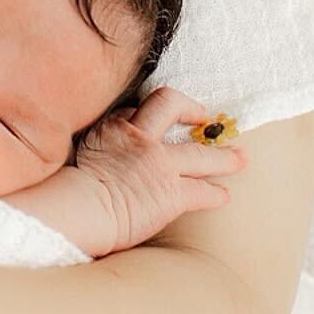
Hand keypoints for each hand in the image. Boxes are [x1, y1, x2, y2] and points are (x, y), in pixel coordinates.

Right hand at [72, 86, 247, 253]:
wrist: (81, 208)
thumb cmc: (74, 188)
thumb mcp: (82, 149)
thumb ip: (102, 141)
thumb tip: (110, 146)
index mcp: (114, 126)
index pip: (138, 110)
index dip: (149, 116)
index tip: (157, 123)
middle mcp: (140, 137)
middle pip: (171, 105)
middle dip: (192, 110)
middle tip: (206, 118)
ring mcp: (159, 163)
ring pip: (201, 152)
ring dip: (223, 157)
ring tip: (239, 157)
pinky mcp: (172, 192)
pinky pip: (202, 190)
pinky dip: (215, 194)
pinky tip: (222, 196)